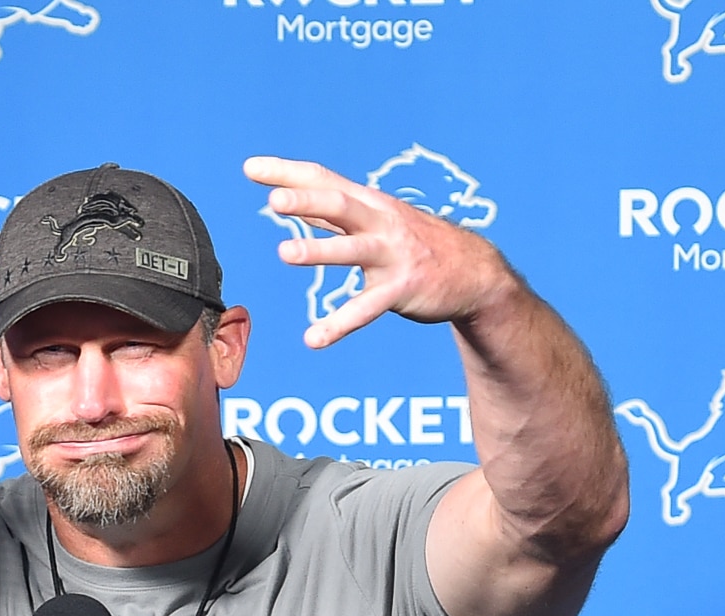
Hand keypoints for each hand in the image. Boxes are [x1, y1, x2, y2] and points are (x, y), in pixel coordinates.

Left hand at [246, 155, 517, 349]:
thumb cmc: (416, 243)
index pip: (323, 180)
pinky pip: (366, 309)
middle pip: (340, 205)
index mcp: (368, 204)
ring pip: (353, 250)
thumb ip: (334, 212)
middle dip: (308, 201)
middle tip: (274, 200)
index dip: (288, 173)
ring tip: (285, 253)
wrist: (474, 272)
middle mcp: (379, 223)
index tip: (250, 168)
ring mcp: (392, 255)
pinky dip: (339, 323)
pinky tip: (313, 338)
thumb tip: (291, 197)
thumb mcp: (377, 219)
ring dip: (320, 250)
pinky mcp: (402, 289)